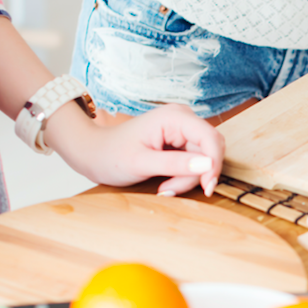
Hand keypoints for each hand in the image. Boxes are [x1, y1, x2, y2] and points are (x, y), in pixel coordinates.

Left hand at [49, 103, 225, 197]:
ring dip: (188, 178)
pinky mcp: (181, 141)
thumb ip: (175, 164)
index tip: (207, 188)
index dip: (214, 164)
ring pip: (204, 159)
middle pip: (209, 150)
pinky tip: (166, 182)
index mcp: (174, 117)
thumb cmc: (110, 155)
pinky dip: (184, 176)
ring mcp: (182, 129)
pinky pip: (195, 161)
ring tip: (164, 188)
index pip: (211, 138)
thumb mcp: (141, 163)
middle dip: (196, 174)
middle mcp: (183, 119)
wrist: (93, 153)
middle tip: (170, 190)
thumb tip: (209, 165)